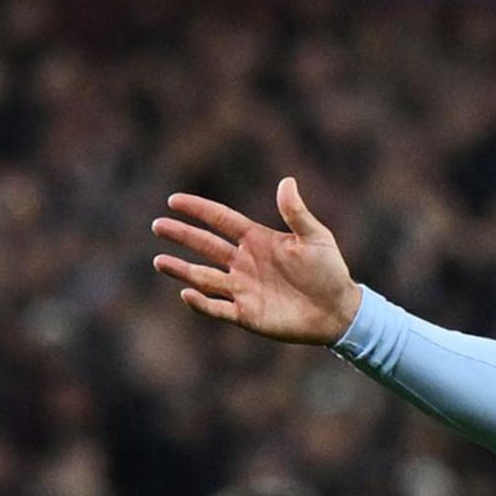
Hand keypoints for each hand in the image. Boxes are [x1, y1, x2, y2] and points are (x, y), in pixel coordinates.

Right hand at [152, 178, 363, 345]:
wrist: (338, 310)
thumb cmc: (329, 271)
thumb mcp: (316, 237)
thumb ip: (296, 213)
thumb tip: (286, 181)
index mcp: (257, 239)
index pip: (220, 220)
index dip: (197, 210)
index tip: (174, 200)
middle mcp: (244, 262)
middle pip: (205, 246)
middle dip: (182, 235)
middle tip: (158, 226)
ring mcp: (243, 289)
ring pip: (204, 277)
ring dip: (182, 270)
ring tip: (160, 261)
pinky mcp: (246, 314)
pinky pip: (217, 308)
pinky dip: (201, 303)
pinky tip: (186, 292)